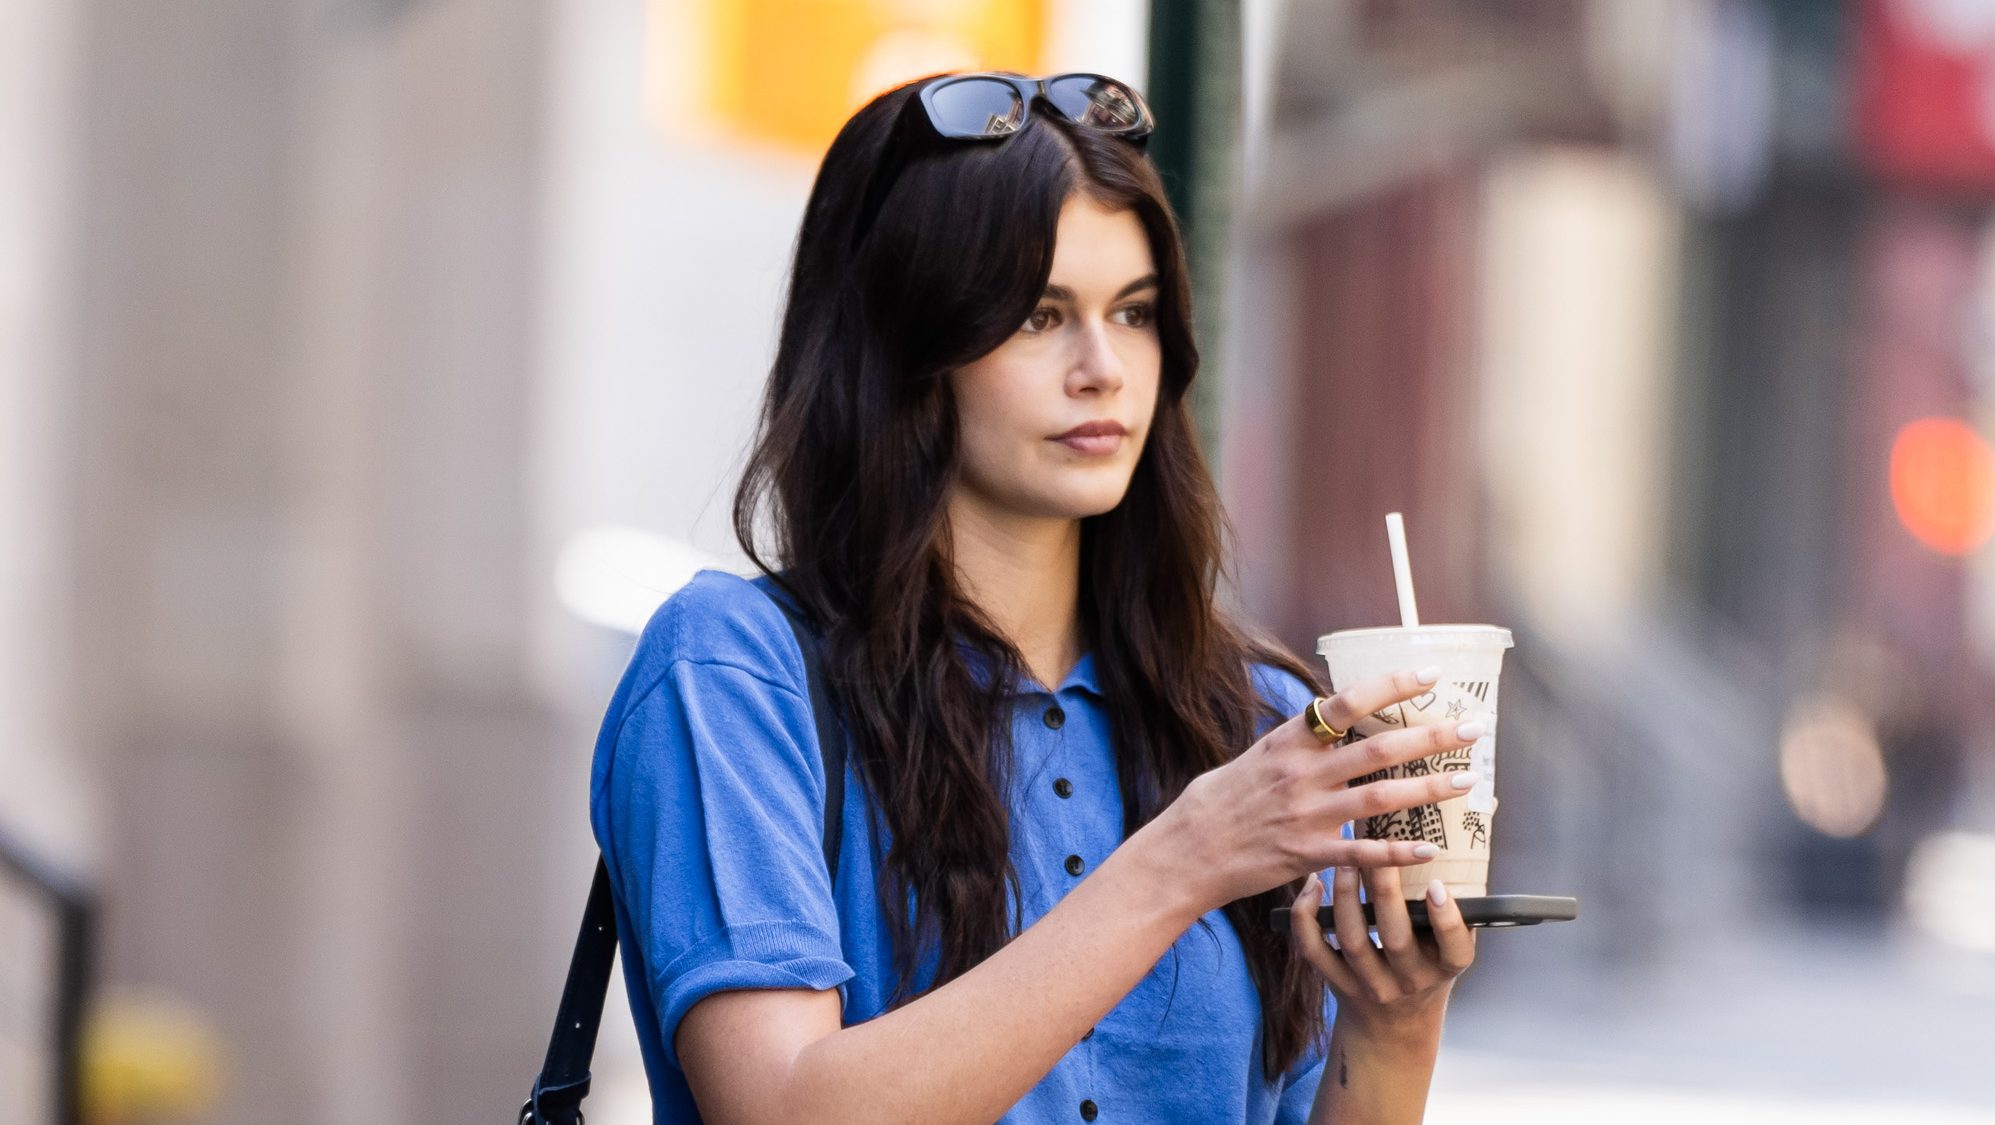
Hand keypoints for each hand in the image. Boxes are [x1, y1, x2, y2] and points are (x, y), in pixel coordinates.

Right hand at [1144, 668, 1485, 911]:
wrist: (1188, 848)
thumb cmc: (1223, 799)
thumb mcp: (1258, 755)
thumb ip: (1301, 742)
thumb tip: (1337, 721)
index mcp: (1289, 741)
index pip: (1347, 703)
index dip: (1392, 687)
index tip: (1431, 675)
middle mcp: (1301, 773)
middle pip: (1378, 751)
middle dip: (1431, 738)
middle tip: (1472, 729)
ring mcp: (1306, 815)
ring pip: (1380, 799)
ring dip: (1428, 790)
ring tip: (1465, 783)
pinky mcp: (1307, 854)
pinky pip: (1362, 855)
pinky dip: (1398, 853)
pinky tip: (1429, 849)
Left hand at [1288, 866, 1476, 1032]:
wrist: (1393, 1025)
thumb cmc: (1424, 969)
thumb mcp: (1446, 951)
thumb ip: (1449, 917)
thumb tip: (1442, 861)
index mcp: (1443, 969)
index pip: (1453, 949)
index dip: (1446, 919)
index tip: (1436, 885)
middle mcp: (1408, 981)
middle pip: (1395, 939)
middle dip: (1385, 892)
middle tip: (1378, 852)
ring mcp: (1370, 985)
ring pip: (1353, 940)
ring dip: (1345, 896)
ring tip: (1345, 861)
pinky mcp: (1337, 983)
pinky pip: (1314, 950)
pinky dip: (1307, 917)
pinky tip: (1312, 886)